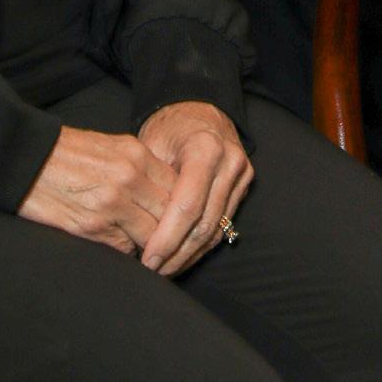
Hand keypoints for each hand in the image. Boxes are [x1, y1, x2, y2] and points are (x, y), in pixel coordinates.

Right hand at [17, 125, 175, 253]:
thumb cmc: (66, 154)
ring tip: (148, 252)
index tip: (179, 220)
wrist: (24, 159)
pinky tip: (119, 247)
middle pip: (171, 212)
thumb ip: (138, 168)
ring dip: (151, 246)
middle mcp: (130, 177)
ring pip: (153, 235)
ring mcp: (113, 202)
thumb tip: (161, 195)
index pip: (179, 186)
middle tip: (171, 243)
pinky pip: (124, 248)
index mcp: (136, 153)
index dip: (181, 207)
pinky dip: (125, 252)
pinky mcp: (94, 226)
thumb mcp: (109, 148)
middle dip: (172, 230)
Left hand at [135, 100, 253, 276]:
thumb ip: (150, 187)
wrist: (197, 111)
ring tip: (164, 268)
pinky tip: (182, 254)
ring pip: (216, 229)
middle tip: (153, 270)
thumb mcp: (150, 148)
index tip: (147, 258)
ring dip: (189, 255)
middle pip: (204, 223)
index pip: (187, 206)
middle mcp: (229, 161)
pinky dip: (201, 244)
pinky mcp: (244, 185)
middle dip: (177, 253)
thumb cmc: (168, 129)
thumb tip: (137, 232)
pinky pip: (223, 224)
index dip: (167, 237)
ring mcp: (241, 174)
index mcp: (205, 148)